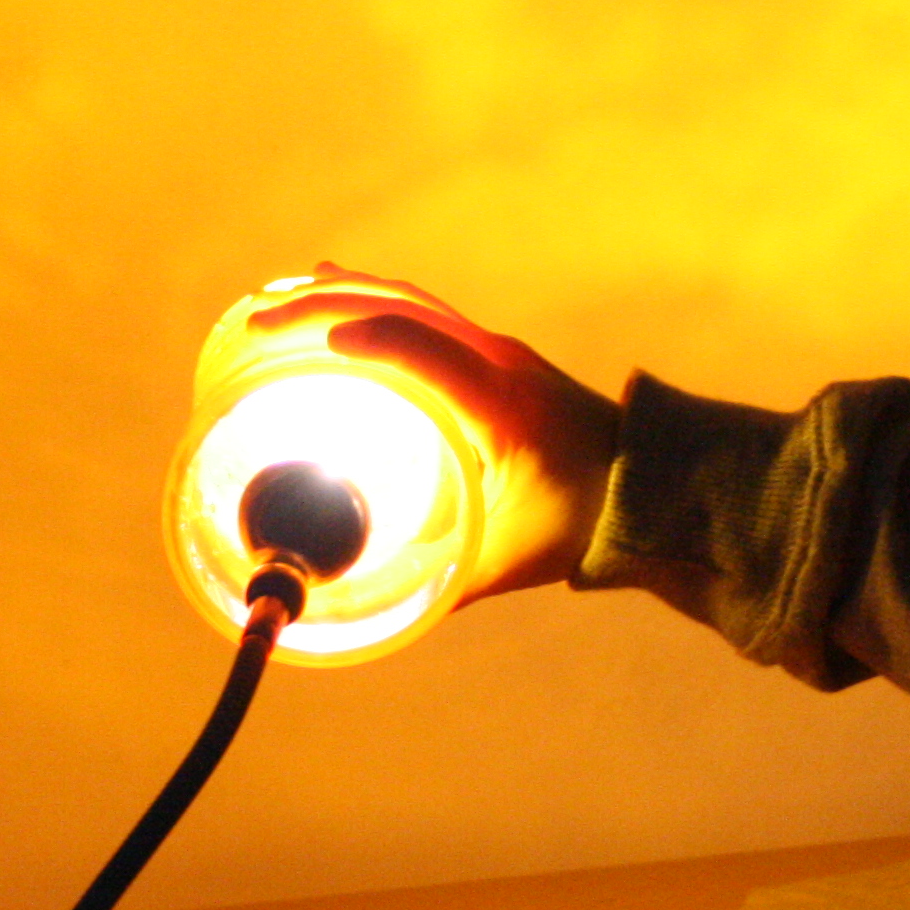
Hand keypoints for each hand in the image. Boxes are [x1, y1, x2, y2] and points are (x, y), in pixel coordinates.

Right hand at [244, 270, 621, 597]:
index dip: (362, 339)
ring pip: (408, 300)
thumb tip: (362, 615)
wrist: (652, 486)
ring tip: (277, 301)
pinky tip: (338, 304)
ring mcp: (495, 349)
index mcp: (499, 401)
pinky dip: (373, 305)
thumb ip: (437, 587)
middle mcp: (497, 359)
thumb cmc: (581, 523)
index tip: (301, 347)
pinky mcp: (493, 355)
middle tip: (257, 324)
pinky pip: (423, 313)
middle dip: (322, 306)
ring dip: (342, 294)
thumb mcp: (506, 559)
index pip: (421, 346)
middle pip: (401, 307)